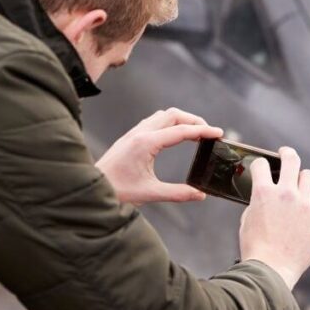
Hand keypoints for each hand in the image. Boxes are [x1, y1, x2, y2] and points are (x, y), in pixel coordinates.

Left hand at [96, 108, 222, 205]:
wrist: (90, 186)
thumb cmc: (117, 190)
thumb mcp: (150, 194)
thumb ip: (178, 193)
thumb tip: (200, 195)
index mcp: (146, 144)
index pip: (181, 131)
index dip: (203, 131)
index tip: (219, 133)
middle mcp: (140, 133)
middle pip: (173, 115)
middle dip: (194, 120)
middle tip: (209, 133)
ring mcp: (134, 133)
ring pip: (163, 115)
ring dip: (181, 120)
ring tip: (195, 133)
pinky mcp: (130, 136)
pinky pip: (154, 121)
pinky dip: (170, 123)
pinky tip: (174, 136)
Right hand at [239, 147, 309, 289]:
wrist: (271, 270)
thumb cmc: (256, 249)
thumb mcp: (247, 220)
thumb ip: (257, 202)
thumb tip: (265, 194)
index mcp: (263, 193)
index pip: (262, 164)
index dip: (261, 165)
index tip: (263, 167)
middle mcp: (285, 193)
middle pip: (291, 160)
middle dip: (287, 154)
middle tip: (286, 154)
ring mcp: (305, 204)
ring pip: (309, 176)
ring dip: (303, 179)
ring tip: (301, 187)